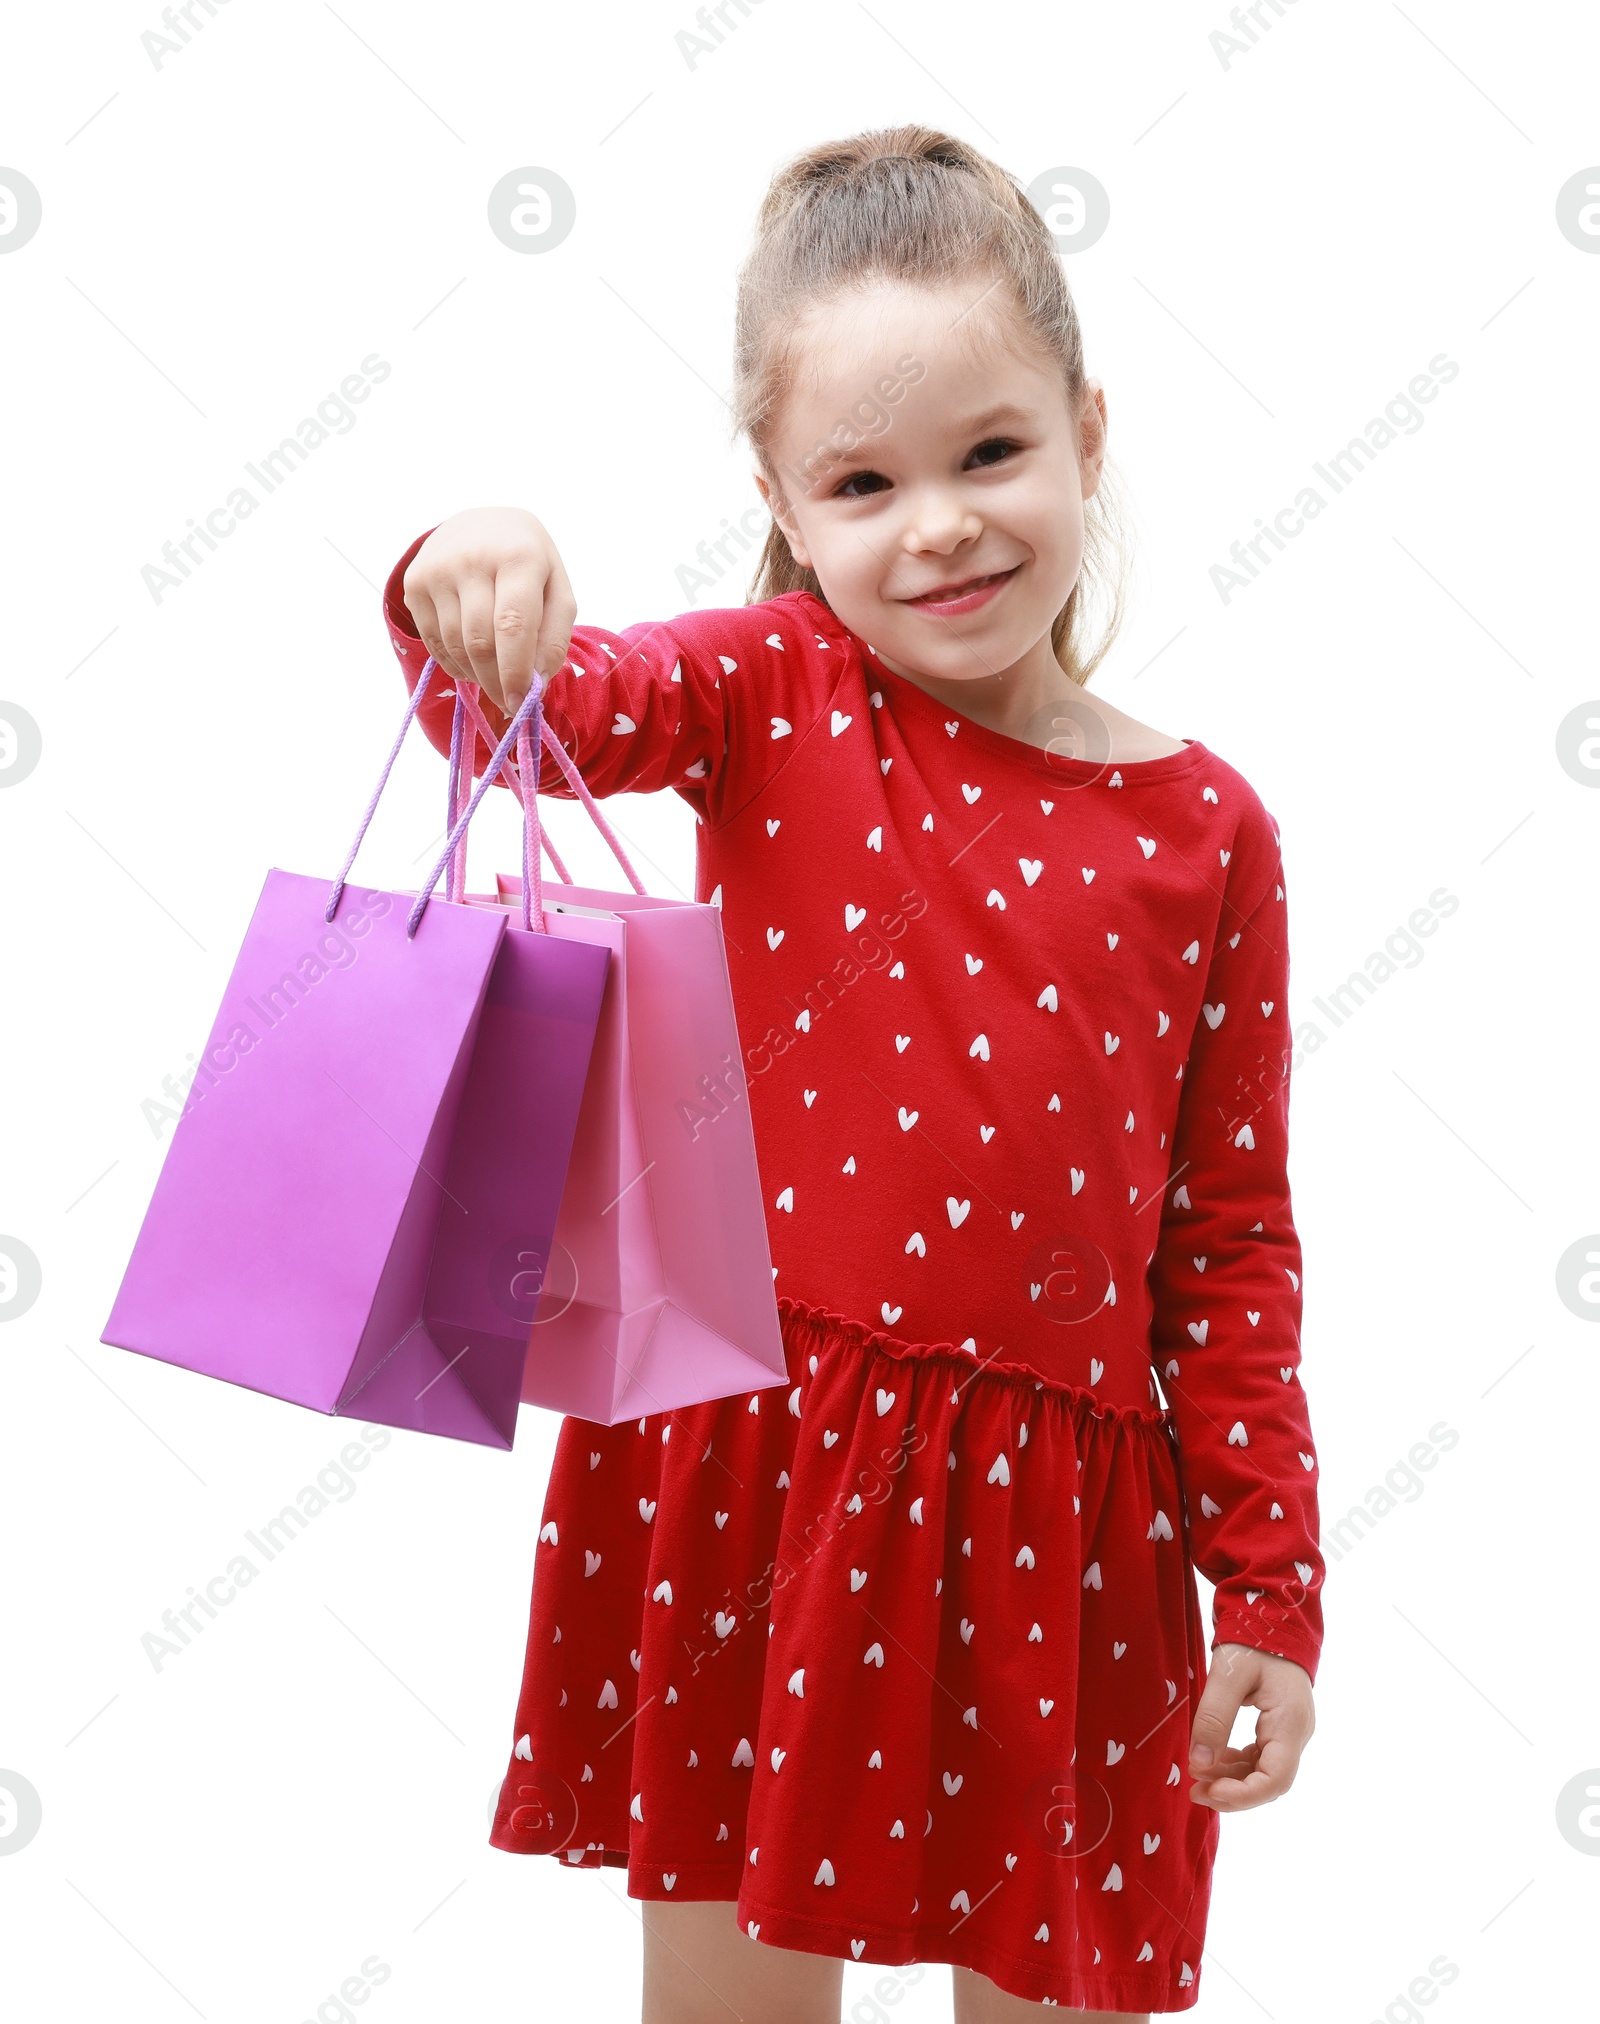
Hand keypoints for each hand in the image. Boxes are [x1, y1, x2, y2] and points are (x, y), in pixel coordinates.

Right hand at [401, 505, 574, 715]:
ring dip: (477, 677)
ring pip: (455, 647)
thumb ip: (555, 637)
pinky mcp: (414, 584)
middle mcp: (471, 559)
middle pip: (480, 642)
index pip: (512, 625)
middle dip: (496, 682)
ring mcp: (436, 570)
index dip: (514, 671)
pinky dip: (456, 665)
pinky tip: (472, 663)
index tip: (520, 704)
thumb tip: (535, 684)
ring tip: (495, 678)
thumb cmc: (528, 563)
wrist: (478, 523)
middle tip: (510, 703)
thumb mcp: (557, 589)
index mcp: (517, 556)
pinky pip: (434, 642)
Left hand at [1187, 1642, 1313, 1811]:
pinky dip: (1237, 1764)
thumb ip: (1213, 1717)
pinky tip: (1213, 1759)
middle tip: (1195, 1792)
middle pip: (1271, 1781)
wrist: (1272, 1616)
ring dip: (1232, 1780)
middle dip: (1233, 1792)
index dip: (1243, 1795)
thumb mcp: (1227, 1674)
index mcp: (1290, 1722)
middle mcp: (1297, 1733)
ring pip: (1265, 1772)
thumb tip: (1198, 1764)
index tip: (1208, 1791)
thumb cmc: (1253, 1640)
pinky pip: (1262, 1757)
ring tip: (1197, 1779)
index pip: (1275, 1779)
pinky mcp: (1280, 1727)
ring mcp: (1290, 1731)